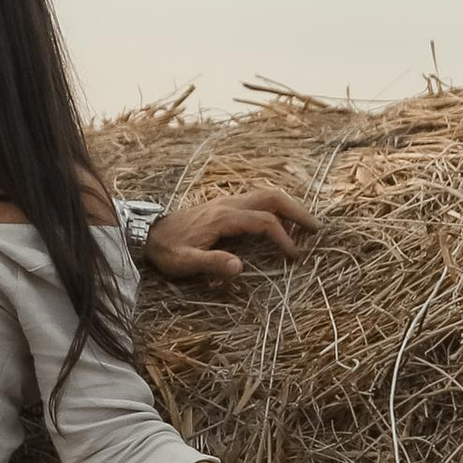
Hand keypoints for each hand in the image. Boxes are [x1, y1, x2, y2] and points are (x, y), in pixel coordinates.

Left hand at [142, 186, 317, 288]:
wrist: (146, 233)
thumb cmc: (166, 250)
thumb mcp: (184, 262)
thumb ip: (212, 264)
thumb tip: (240, 268)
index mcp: (223, 218)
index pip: (264, 222)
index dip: (283, 238)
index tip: (294, 256)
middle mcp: (227, 204)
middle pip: (271, 197)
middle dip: (297, 211)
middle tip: (316, 228)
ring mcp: (226, 202)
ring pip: (265, 195)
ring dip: (287, 207)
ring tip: (304, 225)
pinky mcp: (223, 206)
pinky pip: (256, 200)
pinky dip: (274, 207)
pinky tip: (279, 221)